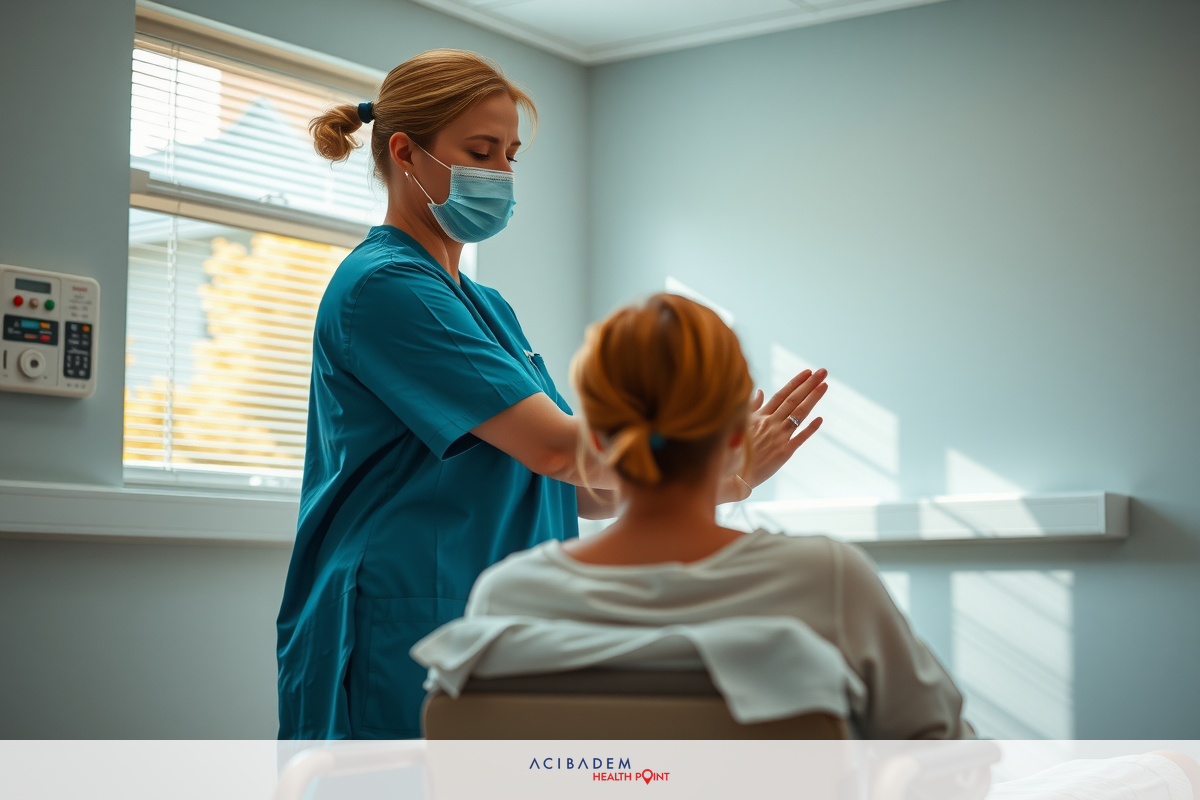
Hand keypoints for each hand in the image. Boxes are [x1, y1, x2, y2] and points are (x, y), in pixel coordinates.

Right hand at [741, 368, 827, 487]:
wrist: (733, 474)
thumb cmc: (736, 449)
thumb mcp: (742, 424)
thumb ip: (753, 407)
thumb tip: (761, 392)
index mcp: (761, 416)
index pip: (782, 394)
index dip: (796, 382)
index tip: (808, 371)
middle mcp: (771, 423)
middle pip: (793, 400)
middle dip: (809, 384)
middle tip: (823, 372)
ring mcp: (779, 437)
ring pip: (799, 414)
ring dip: (813, 398)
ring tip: (825, 386)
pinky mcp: (784, 452)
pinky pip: (800, 438)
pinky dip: (810, 428)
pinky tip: (820, 418)